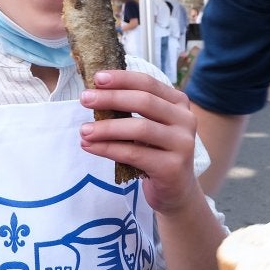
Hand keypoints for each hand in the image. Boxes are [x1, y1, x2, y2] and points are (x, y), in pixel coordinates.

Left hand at [78, 69, 199, 211]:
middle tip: (84, 99)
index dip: (122, 79)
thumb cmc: (156, 152)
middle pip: (144, 101)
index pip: (148, 83)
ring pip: (139, 128)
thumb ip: (133, 109)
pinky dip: (108, 149)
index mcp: (178, 103)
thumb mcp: (150, 125)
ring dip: (106, 127)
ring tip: (84, 130)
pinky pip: (134, 154)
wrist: (176, 190)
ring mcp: (182, 144)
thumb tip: (95, 92)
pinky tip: (90, 147)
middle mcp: (186, 120)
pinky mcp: (172, 167)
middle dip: (111, 98)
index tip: (96, 78)